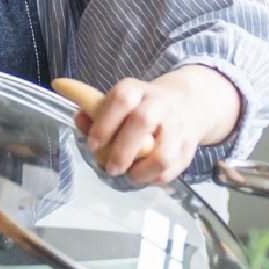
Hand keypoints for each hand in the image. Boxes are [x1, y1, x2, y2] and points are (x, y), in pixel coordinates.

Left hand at [74, 66, 242, 184]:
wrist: (186, 105)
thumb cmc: (139, 107)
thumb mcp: (117, 102)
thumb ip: (95, 113)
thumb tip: (79, 120)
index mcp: (135, 89)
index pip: (120, 100)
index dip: (104, 124)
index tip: (93, 145)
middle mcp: (158, 103)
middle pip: (142, 122)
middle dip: (122, 151)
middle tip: (110, 168)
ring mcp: (177, 125)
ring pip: (163, 154)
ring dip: (141, 171)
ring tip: (129, 174)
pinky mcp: (188, 148)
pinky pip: (171, 169)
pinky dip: (153, 178)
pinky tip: (142, 175)